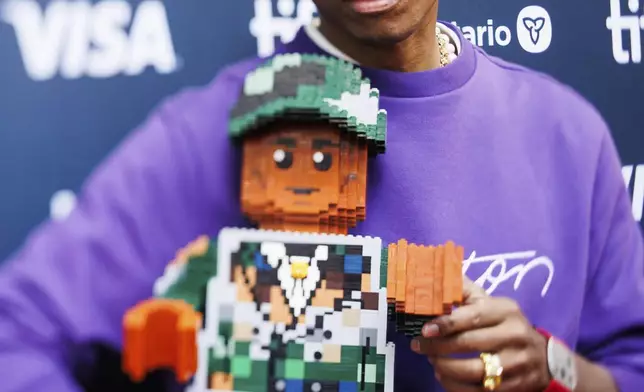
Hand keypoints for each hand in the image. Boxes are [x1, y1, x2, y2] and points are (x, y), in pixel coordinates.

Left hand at [410, 277, 550, 391]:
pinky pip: (479, 391)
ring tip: (432, 361)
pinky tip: (444, 376)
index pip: (473, 316)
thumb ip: (465, 292)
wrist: (543, 357)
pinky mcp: (517, 386)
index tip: (424, 330)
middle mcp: (515, 335)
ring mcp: (518, 363)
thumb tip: (434, 277)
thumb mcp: (492, 305)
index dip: (446, 324)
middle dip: (438, 347)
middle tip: (419, 346)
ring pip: (473, 371)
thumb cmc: (506, 326)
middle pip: (469, 343)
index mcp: (506, 310)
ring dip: (445, 368)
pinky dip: (456, 386)